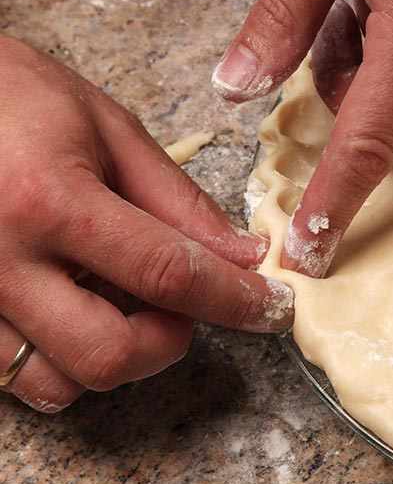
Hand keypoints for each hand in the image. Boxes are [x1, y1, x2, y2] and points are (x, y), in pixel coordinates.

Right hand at [0, 36, 289, 413]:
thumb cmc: (18, 98)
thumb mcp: (109, 130)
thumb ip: (178, 201)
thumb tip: (243, 256)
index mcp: (49, 202)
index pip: (166, 273)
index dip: (233, 299)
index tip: (274, 308)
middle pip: (108, 356)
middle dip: (168, 342)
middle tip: (186, 302)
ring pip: (55, 385)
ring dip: (110, 358)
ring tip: (120, 299)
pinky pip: (10, 375)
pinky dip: (58, 357)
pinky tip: (72, 305)